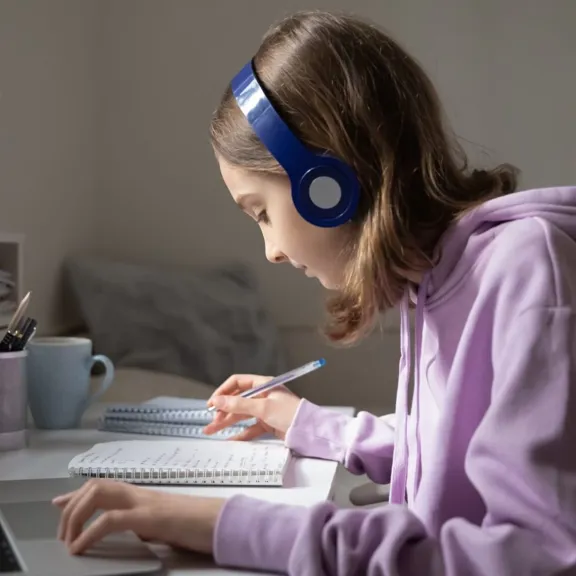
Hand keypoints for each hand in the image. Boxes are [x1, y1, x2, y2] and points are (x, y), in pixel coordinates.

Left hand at [52, 478, 223, 555]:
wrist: (220, 522)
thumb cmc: (195, 525)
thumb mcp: (160, 525)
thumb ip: (141, 523)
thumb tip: (124, 529)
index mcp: (142, 495)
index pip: (104, 485)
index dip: (77, 493)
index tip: (58, 503)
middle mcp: (140, 493)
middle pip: (96, 486)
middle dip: (72, 507)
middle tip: (62, 534)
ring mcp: (144, 502)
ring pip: (99, 494)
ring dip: (77, 516)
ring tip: (69, 540)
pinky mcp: (150, 517)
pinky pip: (110, 520)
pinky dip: (90, 533)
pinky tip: (81, 548)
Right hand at [203, 373, 300, 440]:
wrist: (309, 431)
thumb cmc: (291, 413)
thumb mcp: (263, 407)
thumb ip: (239, 405)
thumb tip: (217, 401)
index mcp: (263, 384)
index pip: (238, 383)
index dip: (223, 391)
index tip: (212, 403)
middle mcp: (263, 395)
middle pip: (237, 400)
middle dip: (223, 410)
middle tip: (211, 421)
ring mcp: (265, 410)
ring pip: (241, 415)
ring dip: (227, 422)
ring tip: (211, 431)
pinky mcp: (268, 423)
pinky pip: (250, 427)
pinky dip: (240, 433)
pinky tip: (229, 439)